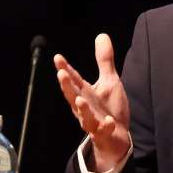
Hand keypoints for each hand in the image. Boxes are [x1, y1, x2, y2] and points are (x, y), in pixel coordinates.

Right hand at [53, 33, 130, 169]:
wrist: (115, 137)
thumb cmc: (109, 108)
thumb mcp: (109, 81)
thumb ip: (104, 60)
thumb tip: (101, 35)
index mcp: (85, 93)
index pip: (73, 79)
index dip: (65, 68)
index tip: (57, 57)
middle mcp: (85, 106)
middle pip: (73, 95)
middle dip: (67, 85)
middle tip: (61, 74)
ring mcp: (92, 121)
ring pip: (84, 115)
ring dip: (82, 108)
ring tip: (79, 99)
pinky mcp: (103, 133)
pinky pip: (103, 130)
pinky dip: (105, 126)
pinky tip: (109, 121)